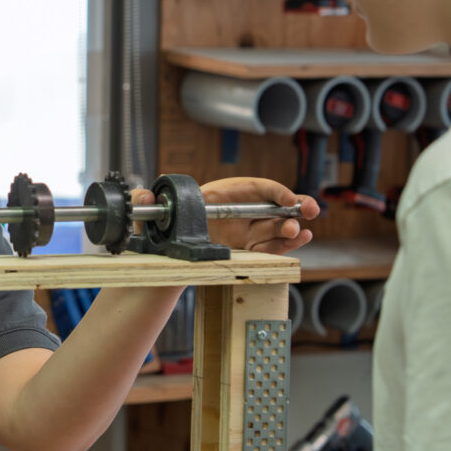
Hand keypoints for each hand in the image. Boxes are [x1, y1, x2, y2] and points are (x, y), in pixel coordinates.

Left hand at [129, 177, 316, 254]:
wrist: (164, 262)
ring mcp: (244, 231)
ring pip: (275, 227)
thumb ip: (147, 204)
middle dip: (293, 207)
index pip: (253, 188)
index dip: (273, 191)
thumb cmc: (163, 232)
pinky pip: (271, 247)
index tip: (289, 199)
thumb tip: (144, 194)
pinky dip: (286, 245)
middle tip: (307, 211)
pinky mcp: (248, 250)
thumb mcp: (153, 217)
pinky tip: (300, 240)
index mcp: (221, 195)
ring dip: (290, 229)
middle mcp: (237, 212)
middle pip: (271, 206)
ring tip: (300, 233)